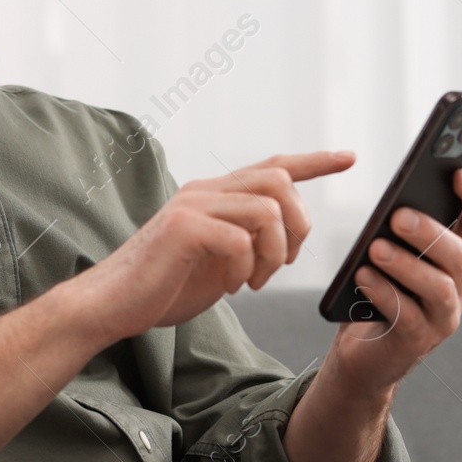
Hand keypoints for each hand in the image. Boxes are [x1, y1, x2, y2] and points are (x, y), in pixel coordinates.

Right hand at [70, 150, 355, 340]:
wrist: (113, 304)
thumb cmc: (164, 285)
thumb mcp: (219, 261)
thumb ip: (248, 241)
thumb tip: (285, 240)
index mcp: (215, 194)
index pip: (273, 165)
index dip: (314, 160)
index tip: (348, 157)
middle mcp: (205, 190)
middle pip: (279, 180)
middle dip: (298, 224)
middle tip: (284, 263)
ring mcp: (192, 204)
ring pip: (267, 210)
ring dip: (275, 252)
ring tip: (256, 280)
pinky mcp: (183, 227)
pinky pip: (241, 238)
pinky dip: (248, 267)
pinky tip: (234, 285)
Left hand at [327, 169, 461, 397]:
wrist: (364, 353)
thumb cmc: (377, 293)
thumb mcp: (390, 255)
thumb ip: (398, 231)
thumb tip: (396, 206)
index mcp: (455, 258)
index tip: (459, 173)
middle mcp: (458, 286)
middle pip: (460, 254)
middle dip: (430, 232)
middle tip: (398, 216)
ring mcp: (442, 318)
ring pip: (439, 287)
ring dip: (406, 264)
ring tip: (375, 249)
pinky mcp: (417, 342)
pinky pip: (407, 316)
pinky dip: (385, 293)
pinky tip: (364, 278)